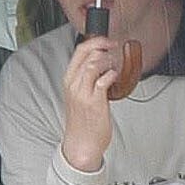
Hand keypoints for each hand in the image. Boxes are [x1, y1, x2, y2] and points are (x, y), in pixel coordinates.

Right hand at [59, 36, 121, 170]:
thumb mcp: (79, 94)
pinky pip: (102, 81)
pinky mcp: (94, 102)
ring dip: (107, 59)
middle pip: (86, 53)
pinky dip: (111, 74)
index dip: (95, 41)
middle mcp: (73, 84)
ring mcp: (83, 93)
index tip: (107, 41)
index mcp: (69, 80)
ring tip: (114, 63)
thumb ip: (87, 78)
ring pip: (93, 64)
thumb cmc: (83, 121)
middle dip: (103, 45)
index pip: (79, 51)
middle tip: (115, 47)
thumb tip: (102, 63)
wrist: (81, 144)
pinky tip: (115, 76)